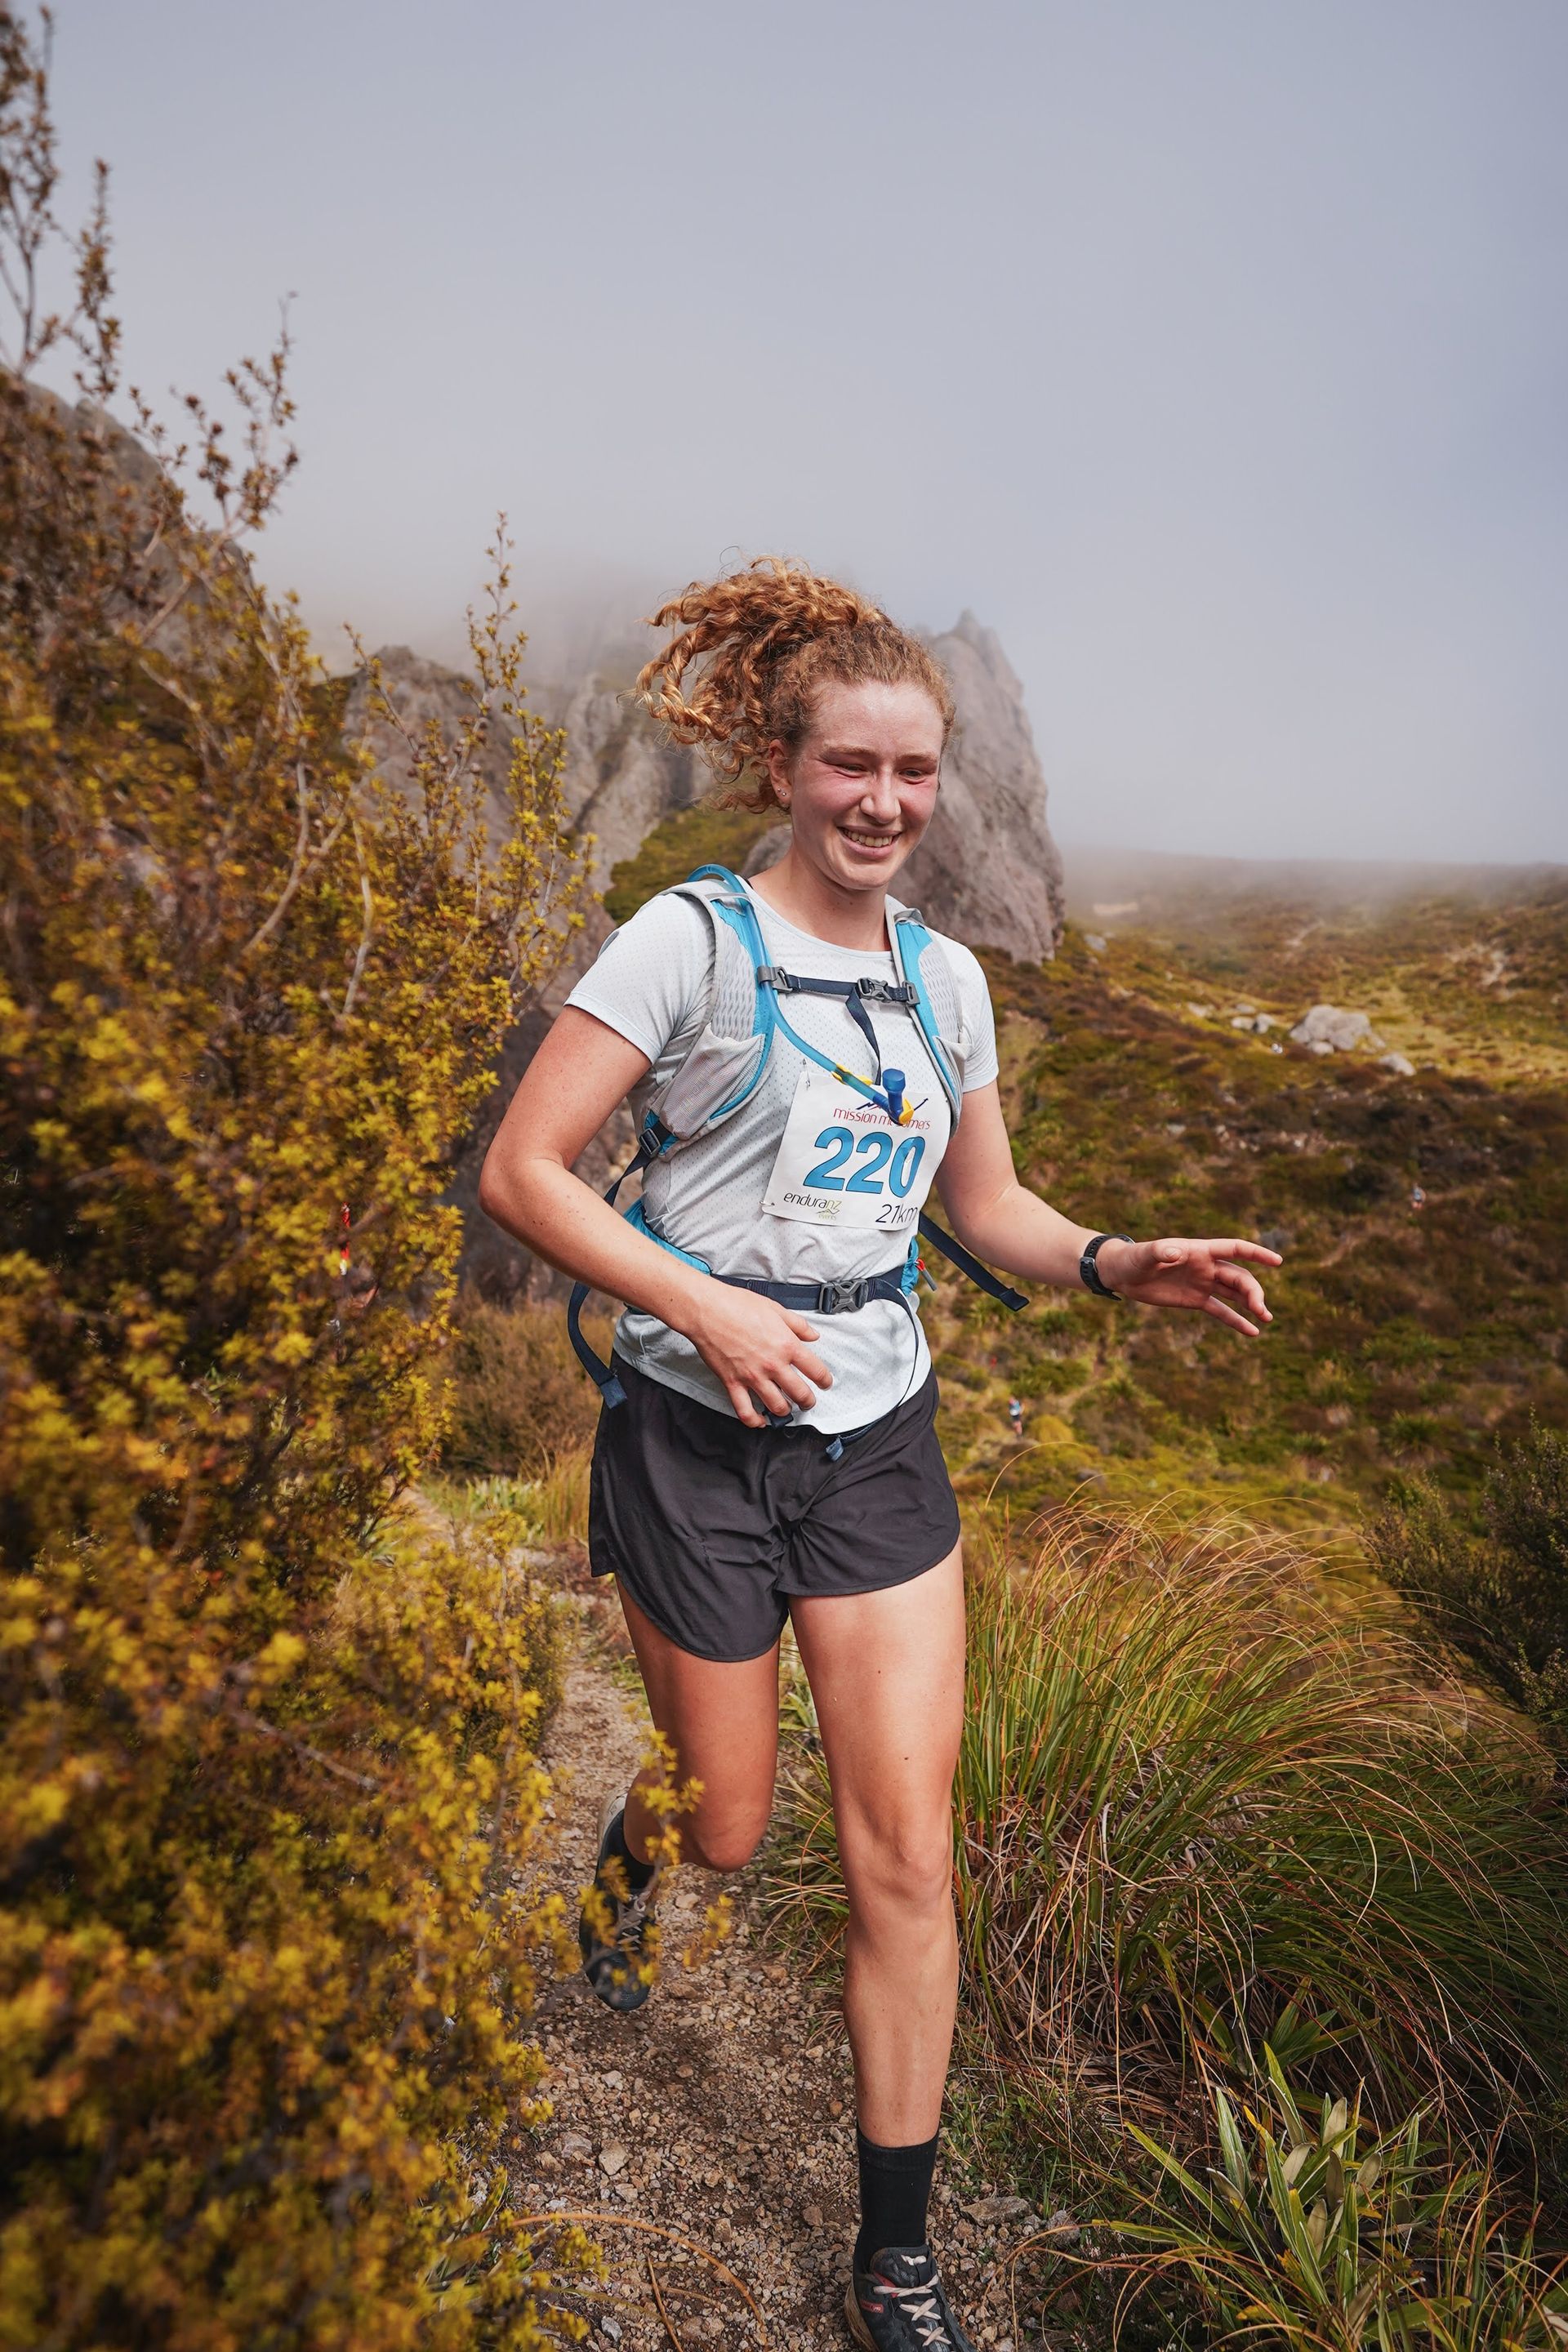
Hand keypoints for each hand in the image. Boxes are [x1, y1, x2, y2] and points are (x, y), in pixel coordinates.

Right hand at [675, 1279, 833, 1426]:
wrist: (707, 1310)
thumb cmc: (737, 1305)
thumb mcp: (775, 1308)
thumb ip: (797, 1324)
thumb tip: (813, 1335)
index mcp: (787, 1345)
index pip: (815, 1370)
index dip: (825, 1380)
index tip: (825, 1383)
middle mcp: (773, 1364)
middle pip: (800, 1394)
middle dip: (808, 1401)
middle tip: (808, 1401)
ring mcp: (752, 1376)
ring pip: (777, 1406)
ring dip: (785, 1411)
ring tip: (787, 1409)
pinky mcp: (733, 1383)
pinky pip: (745, 1411)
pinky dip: (754, 1421)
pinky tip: (760, 1421)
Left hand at [1097, 1236, 1280, 1336]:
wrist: (1124, 1274)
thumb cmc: (1134, 1258)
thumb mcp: (1145, 1255)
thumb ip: (1160, 1252)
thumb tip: (1176, 1252)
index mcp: (1200, 1250)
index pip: (1234, 1249)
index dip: (1256, 1254)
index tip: (1277, 1262)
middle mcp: (1207, 1266)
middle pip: (1239, 1277)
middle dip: (1253, 1292)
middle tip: (1261, 1310)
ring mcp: (1203, 1283)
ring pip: (1234, 1293)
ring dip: (1251, 1305)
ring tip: (1266, 1319)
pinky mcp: (1196, 1300)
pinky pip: (1221, 1311)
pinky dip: (1236, 1321)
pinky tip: (1252, 1332)